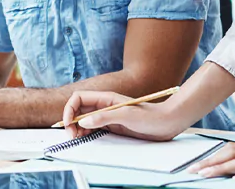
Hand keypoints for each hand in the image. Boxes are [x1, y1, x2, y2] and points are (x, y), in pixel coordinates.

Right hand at [62, 91, 184, 140]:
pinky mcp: (112, 125)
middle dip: (70, 120)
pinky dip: (85, 132)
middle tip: (71, 135)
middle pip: (78, 109)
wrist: (166, 123)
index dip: (69, 109)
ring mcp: (107, 116)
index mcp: (106, 98)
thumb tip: (83, 122)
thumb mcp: (126, 116)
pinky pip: (92, 127)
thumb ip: (104, 118)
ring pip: (84, 119)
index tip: (68, 123)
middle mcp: (104, 105)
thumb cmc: (150, 116)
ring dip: (76, 127)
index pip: (79, 98)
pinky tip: (84, 137)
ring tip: (76, 137)